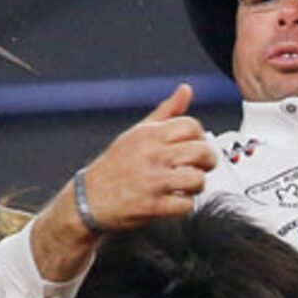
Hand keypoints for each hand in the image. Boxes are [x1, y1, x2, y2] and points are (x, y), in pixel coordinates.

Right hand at [27, 83, 216, 279]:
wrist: (89, 198)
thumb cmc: (115, 166)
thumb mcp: (137, 133)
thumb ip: (165, 112)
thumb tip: (185, 91)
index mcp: (150, 135)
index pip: (192, 126)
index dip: (200, 137)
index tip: (195, 146)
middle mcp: (152, 155)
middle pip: (200, 151)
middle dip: (207, 161)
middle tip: (201, 167)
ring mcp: (153, 181)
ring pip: (197, 179)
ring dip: (197, 185)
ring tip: (187, 186)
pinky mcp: (153, 206)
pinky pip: (186, 205)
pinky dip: (185, 206)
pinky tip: (176, 200)